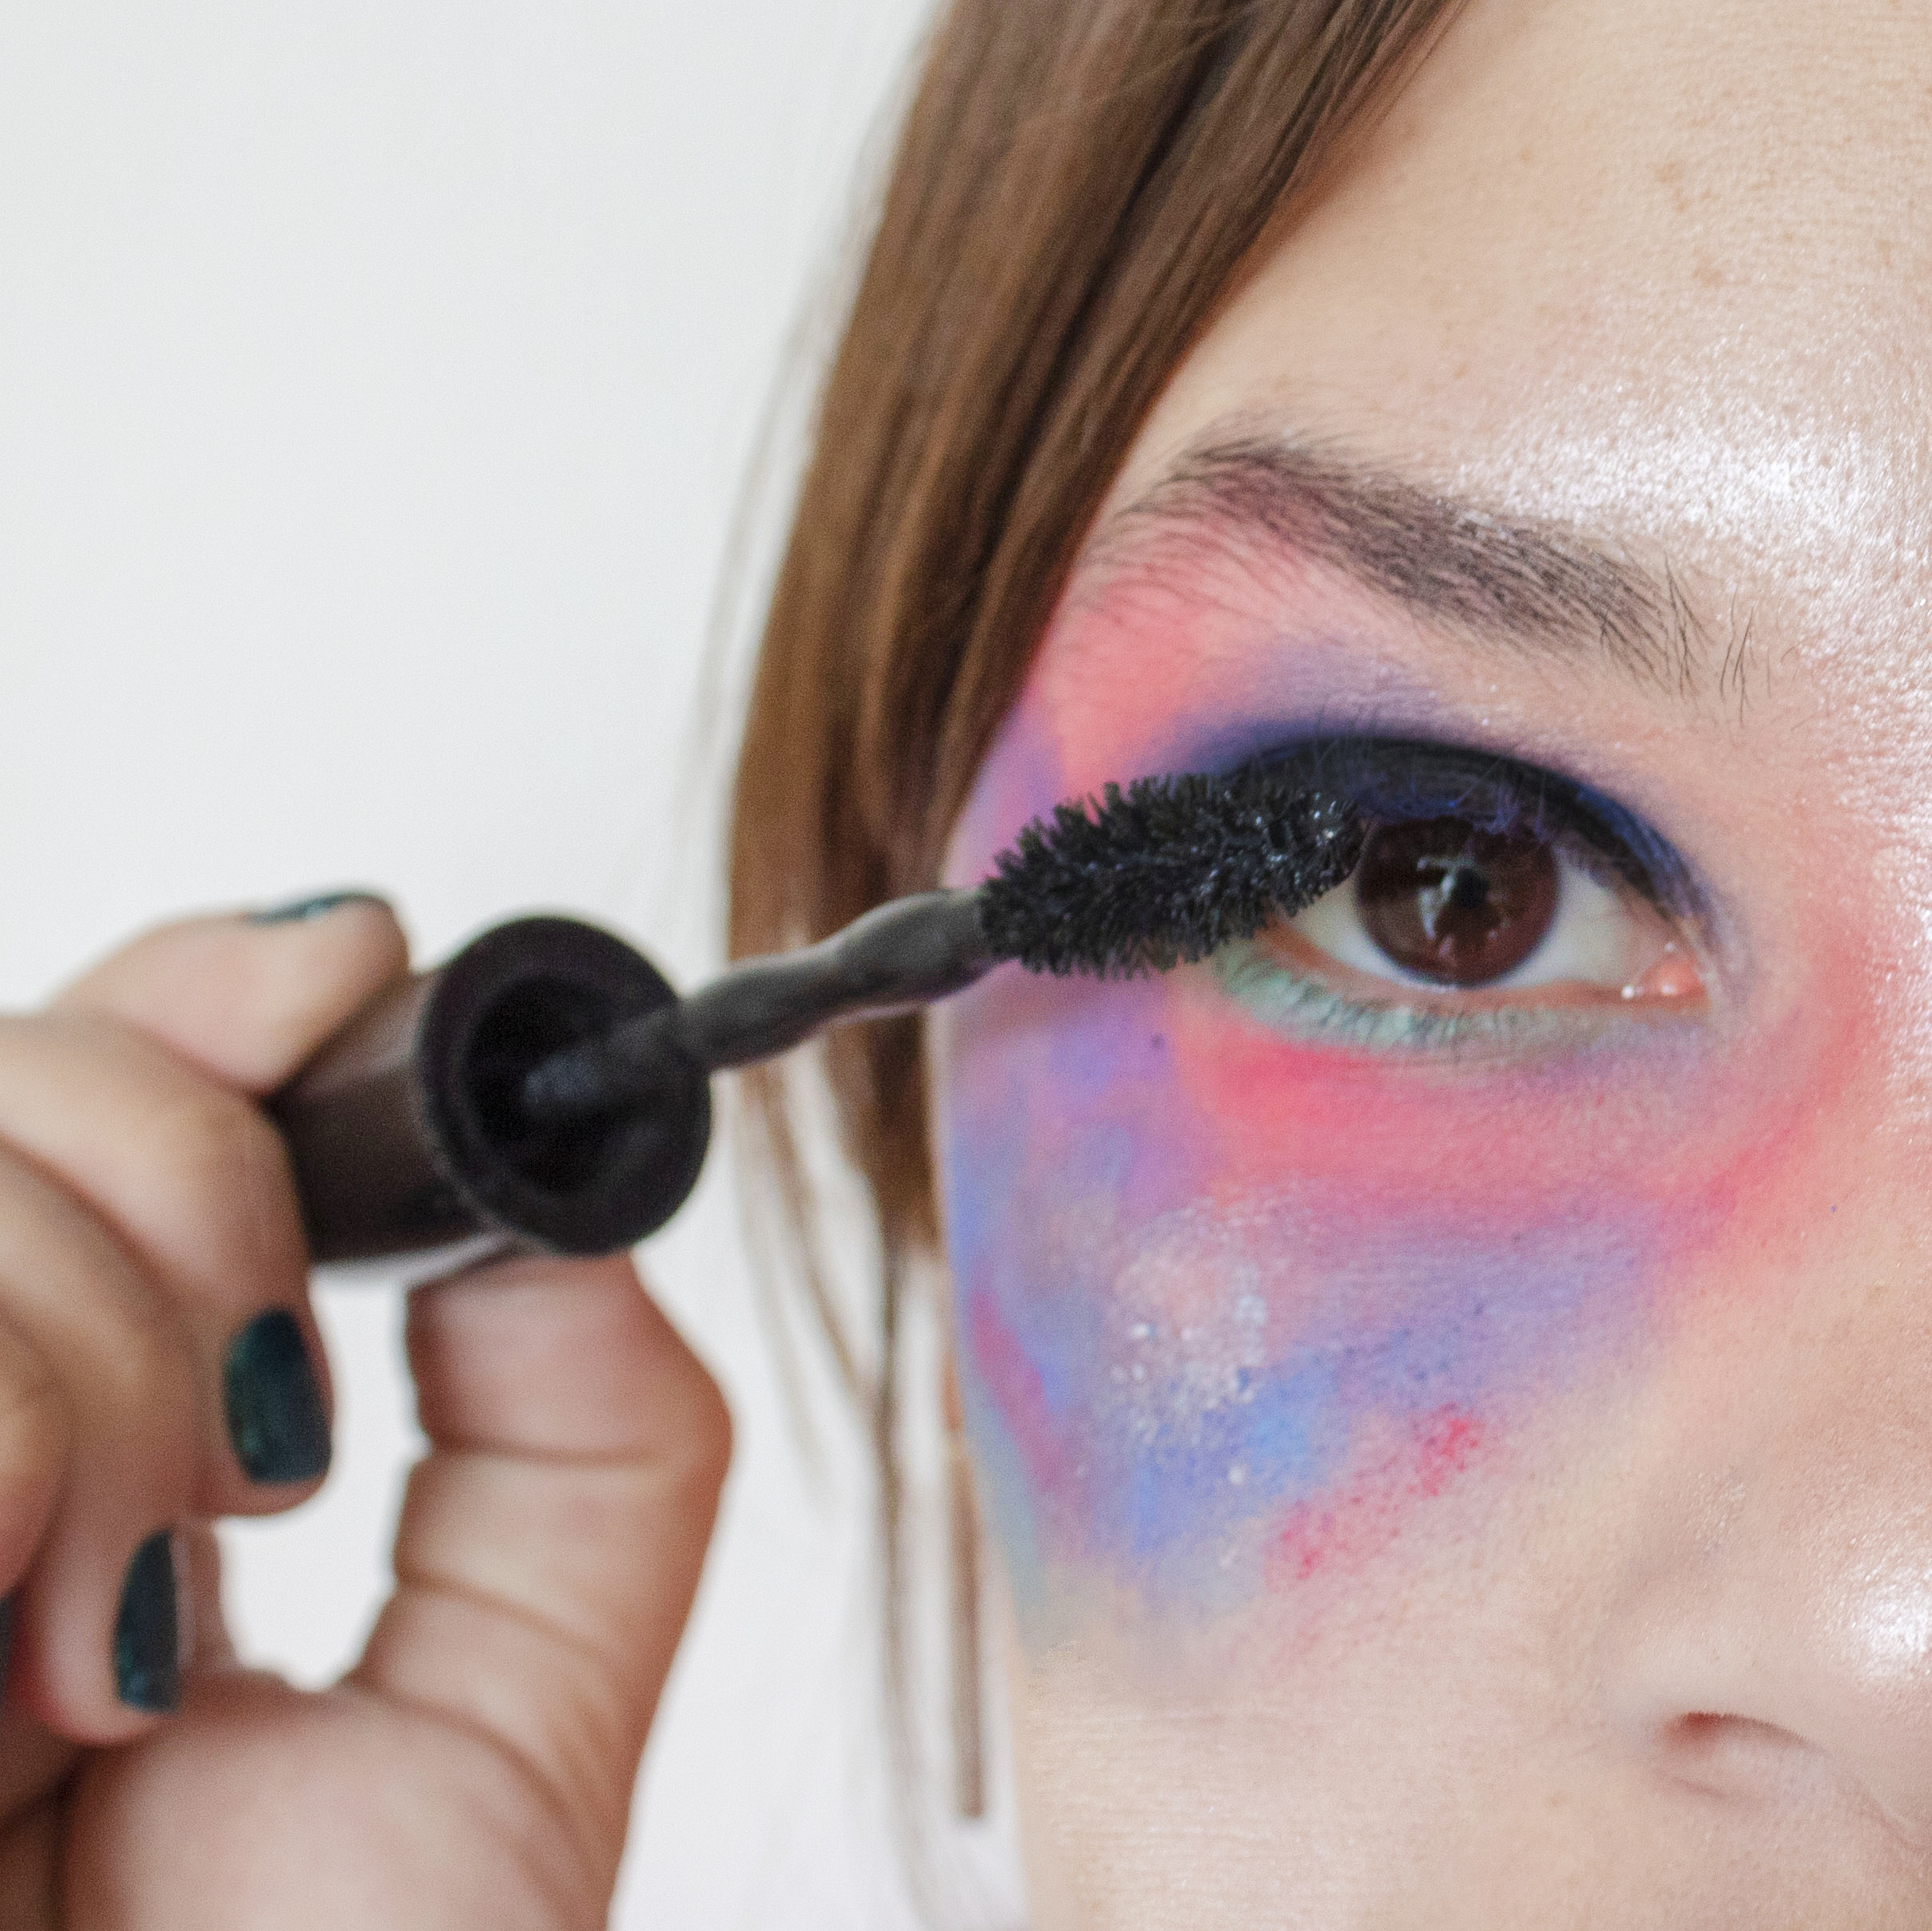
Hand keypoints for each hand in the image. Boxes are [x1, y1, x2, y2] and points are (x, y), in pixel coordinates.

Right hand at [0, 900, 728, 1927]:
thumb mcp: (512, 1723)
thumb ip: (585, 1450)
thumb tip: (546, 1225)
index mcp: (59, 1436)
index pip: (81, 1073)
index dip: (207, 986)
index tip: (344, 977)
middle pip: (17, 1075)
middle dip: (186, 1180)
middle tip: (258, 1439)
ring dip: (91, 1371)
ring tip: (117, 1636)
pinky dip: (22, 1454)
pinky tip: (20, 1676)